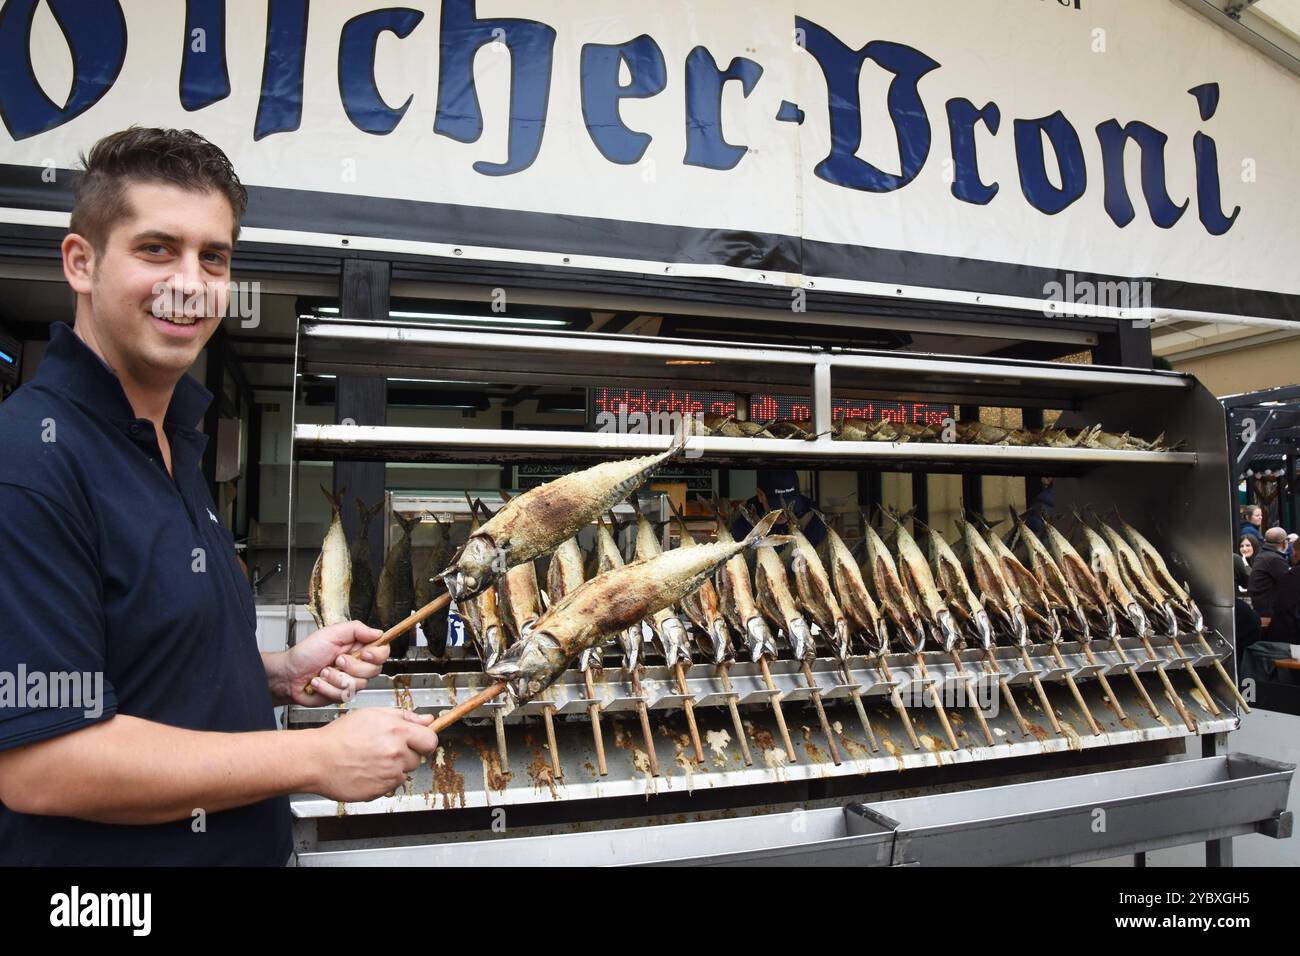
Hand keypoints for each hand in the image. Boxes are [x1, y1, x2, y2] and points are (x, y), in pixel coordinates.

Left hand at [283, 620, 391, 705]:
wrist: (289, 674)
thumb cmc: (306, 653)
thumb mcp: (331, 633)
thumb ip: (356, 629)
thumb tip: (377, 632)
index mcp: (358, 648)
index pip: (382, 652)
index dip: (377, 655)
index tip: (365, 653)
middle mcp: (357, 666)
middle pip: (373, 670)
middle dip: (351, 666)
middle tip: (336, 660)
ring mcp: (350, 681)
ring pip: (357, 684)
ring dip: (335, 677)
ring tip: (323, 671)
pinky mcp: (341, 695)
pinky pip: (342, 694)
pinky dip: (326, 687)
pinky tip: (318, 682)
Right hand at [310, 708, 438, 802]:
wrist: (316, 759)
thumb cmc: (340, 735)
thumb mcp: (373, 714)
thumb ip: (405, 716)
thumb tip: (428, 719)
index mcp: (398, 732)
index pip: (431, 740)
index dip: (424, 740)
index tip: (418, 741)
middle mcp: (396, 754)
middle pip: (417, 758)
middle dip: (406, 754)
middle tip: (384, 748)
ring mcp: (388, 775)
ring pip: (404, 773)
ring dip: (394, 768)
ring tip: (371, 759)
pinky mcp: (379, 791)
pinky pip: (390, 786)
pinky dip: (382, 780)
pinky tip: (367, 770)